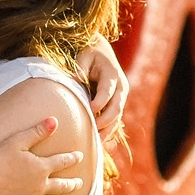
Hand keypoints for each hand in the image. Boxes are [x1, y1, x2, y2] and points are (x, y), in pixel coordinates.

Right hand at [0, 116, 86, 194]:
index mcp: (41, 168)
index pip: (62, 161)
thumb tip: (55, 120)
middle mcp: (39, 187)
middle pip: (60, 186)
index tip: (80, 156)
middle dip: (71, 185)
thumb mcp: (19, 140)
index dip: (72, 158)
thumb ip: (38, 131)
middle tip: (78, 184)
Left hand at [82, 38, 132, 165]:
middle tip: (93, 131)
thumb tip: (73, 78)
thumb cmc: (90, 53)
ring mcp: (120, 97)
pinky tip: (98, 141)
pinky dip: (108, 130)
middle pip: (116, 108)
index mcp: (112, 75)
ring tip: (96, 142)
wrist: (102, 51)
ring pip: (117, 117)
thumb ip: (80, 67)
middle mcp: (121, 87)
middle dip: (106, 121)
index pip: (108, 91)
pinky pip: (114, 120)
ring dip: (108, 129)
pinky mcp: (117, 104)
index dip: (100, 102)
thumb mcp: (84, 56)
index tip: (90, 111)